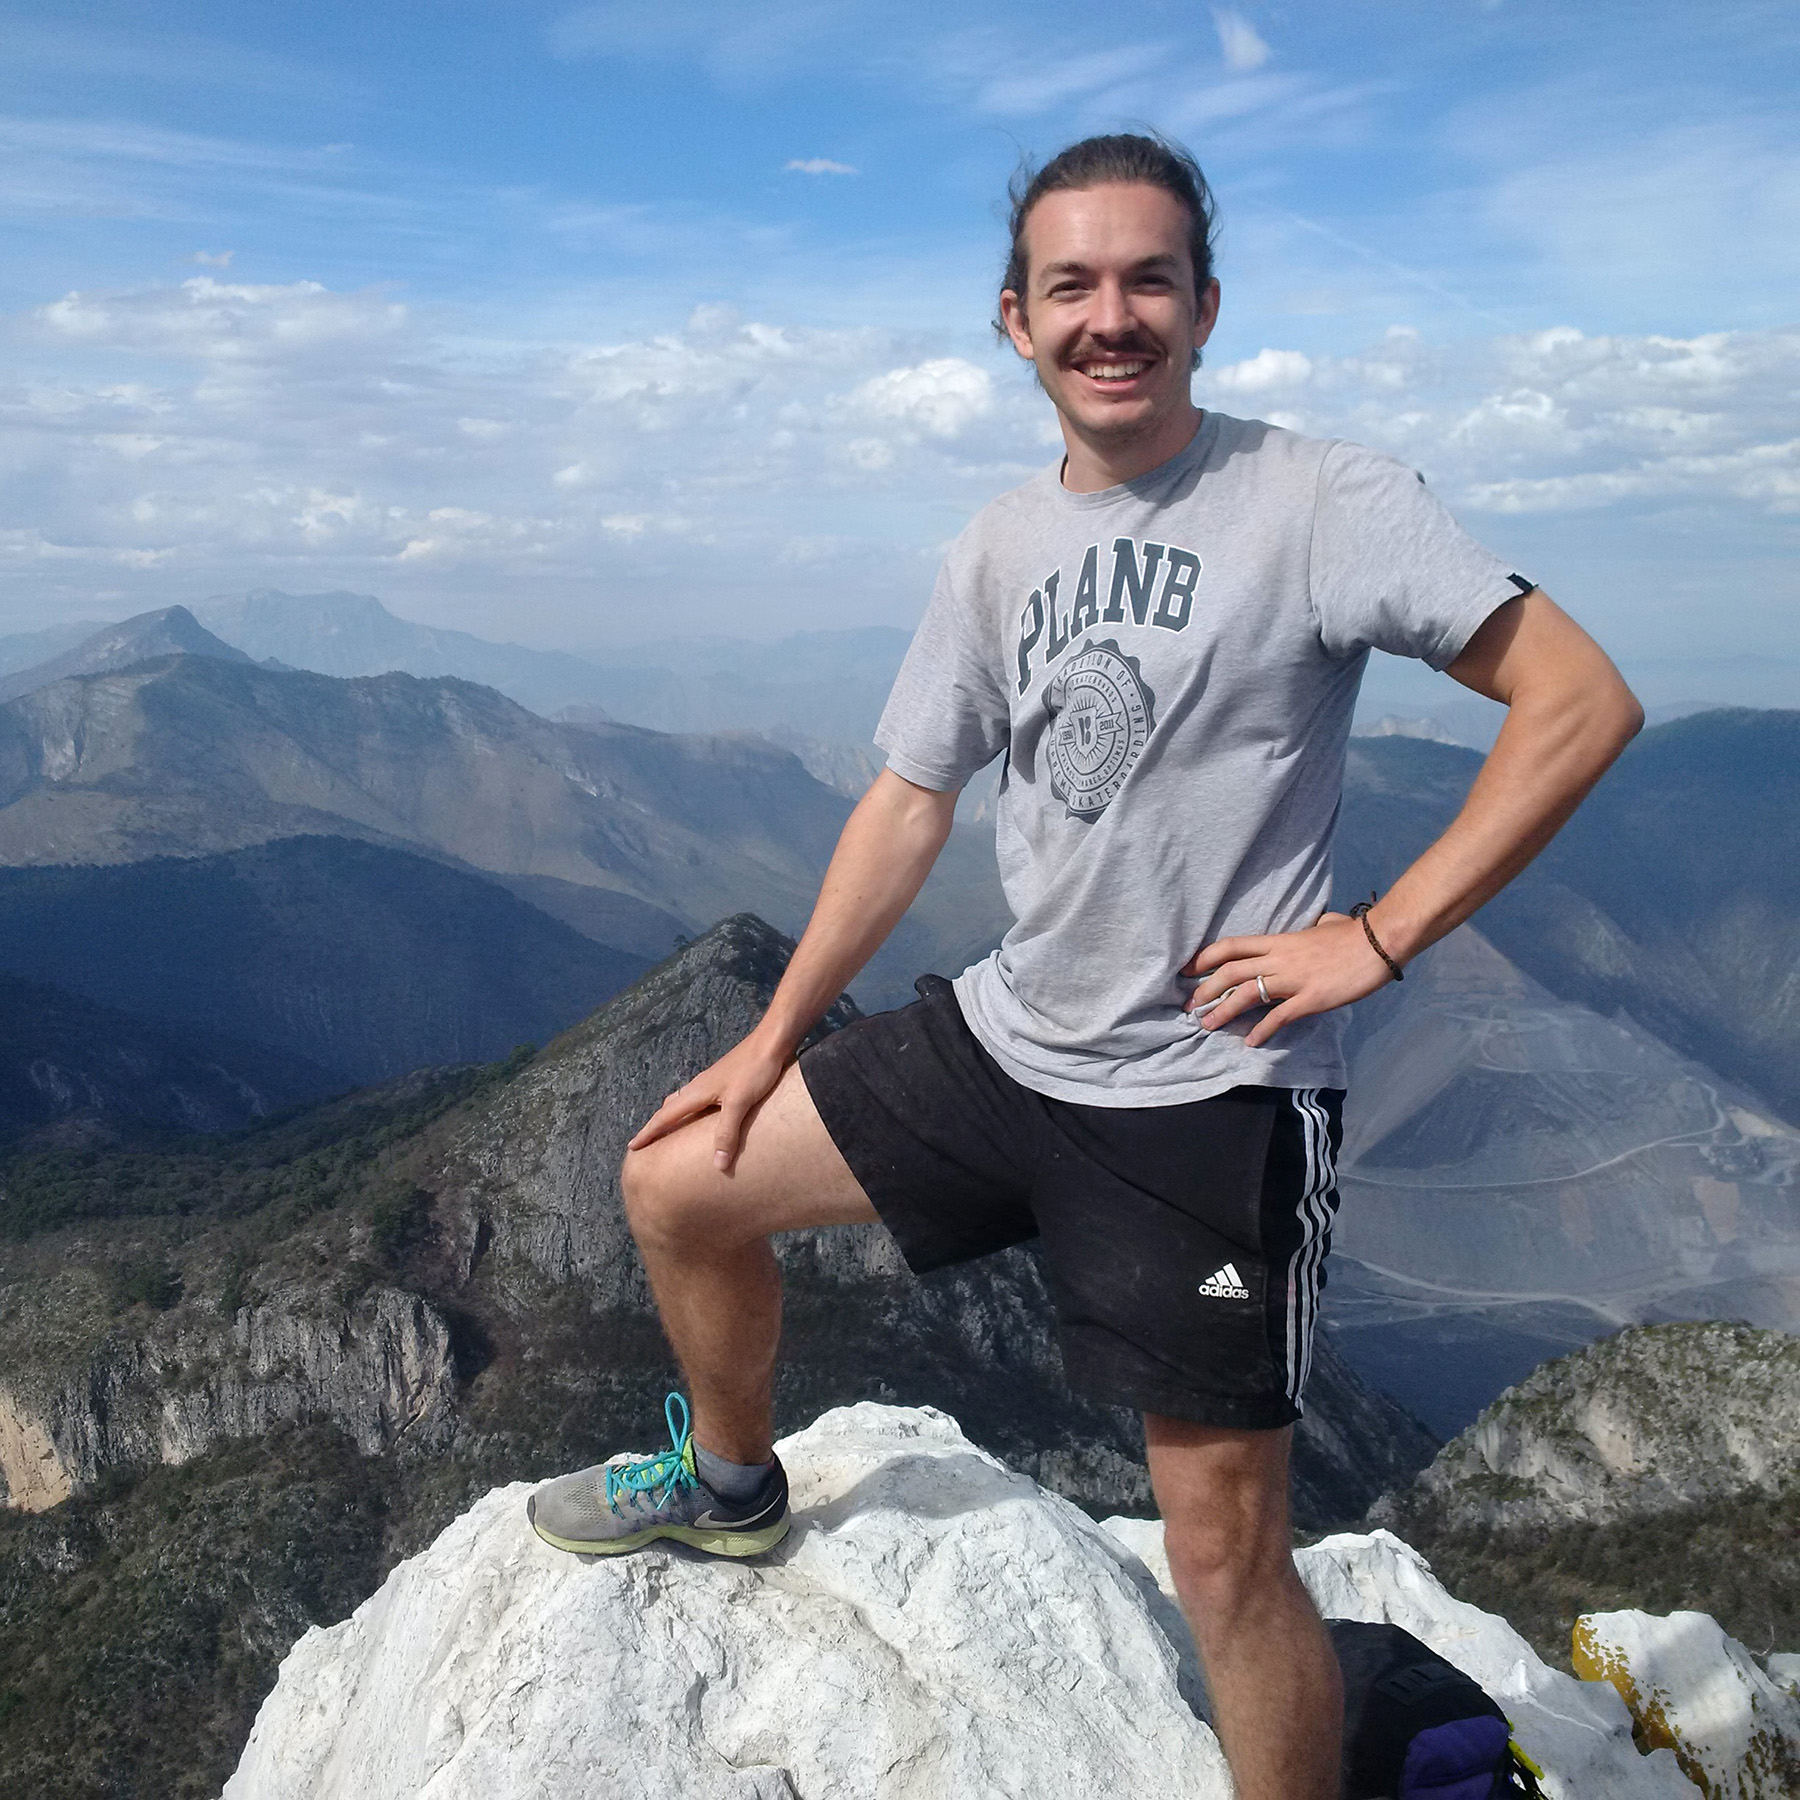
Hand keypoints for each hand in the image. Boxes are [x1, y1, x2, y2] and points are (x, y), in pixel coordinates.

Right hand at [627, 1030, 792, 1171]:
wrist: (771, 1041)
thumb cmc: (754, 1069)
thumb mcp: (740, 1103)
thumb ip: (727, 1133)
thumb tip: (717, 1166)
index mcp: (696, 1092)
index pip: (664, 1116)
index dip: (648, 1132)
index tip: (631, 1146)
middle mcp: (698, 1086)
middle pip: (669, 1108)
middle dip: (656, 1126)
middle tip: (647, 1142)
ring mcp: (711, 1081)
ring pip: (682, 1101)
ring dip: (672, 1116)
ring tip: (670, 1131)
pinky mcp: (724, 1079)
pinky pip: (697, 1098)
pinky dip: (690, 1109)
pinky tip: (702, 1114)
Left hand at [1181, 911, 1395, 1047]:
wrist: (1380, 942)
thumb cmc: (1354, 933)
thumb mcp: (1325, 925)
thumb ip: (1313, 928)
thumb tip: (1318, 925)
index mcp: (1279, 941)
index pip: (1231, 946)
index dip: (1205, 957)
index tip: (1186, 970)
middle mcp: (1280, 959)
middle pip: (1230, 972)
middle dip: (1205, 990)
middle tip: (1190, 1006)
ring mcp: (1294, 979)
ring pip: (1247, 994)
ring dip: (1223, 1011)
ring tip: (1208, 1025)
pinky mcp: (1312, 998)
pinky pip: (1280, 1017)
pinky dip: (1262, 1031)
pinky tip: (1251, 1043)